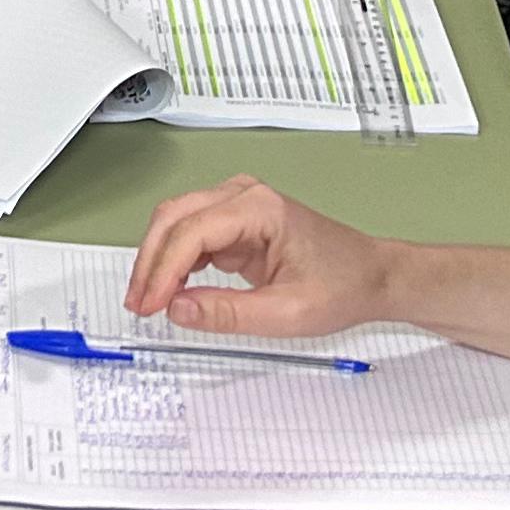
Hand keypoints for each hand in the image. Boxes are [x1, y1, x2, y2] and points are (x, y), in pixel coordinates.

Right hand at [124, 177, 405, 336]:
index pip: (192, 233)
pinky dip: (175, 261)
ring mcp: (238, 205)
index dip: (163, 272)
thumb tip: (177, 309)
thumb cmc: (342, 285)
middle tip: (138, 304)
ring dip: (158, 260)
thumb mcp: (286, 314)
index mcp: (259, 208)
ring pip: (176, 222)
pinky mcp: (235, 222)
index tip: (149, 306)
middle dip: (151, 262)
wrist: (371, 276)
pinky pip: (191, 235)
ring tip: (149, 301)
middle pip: (174, 217)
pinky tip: (170, 290)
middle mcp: (244, 196)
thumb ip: (227, 314)